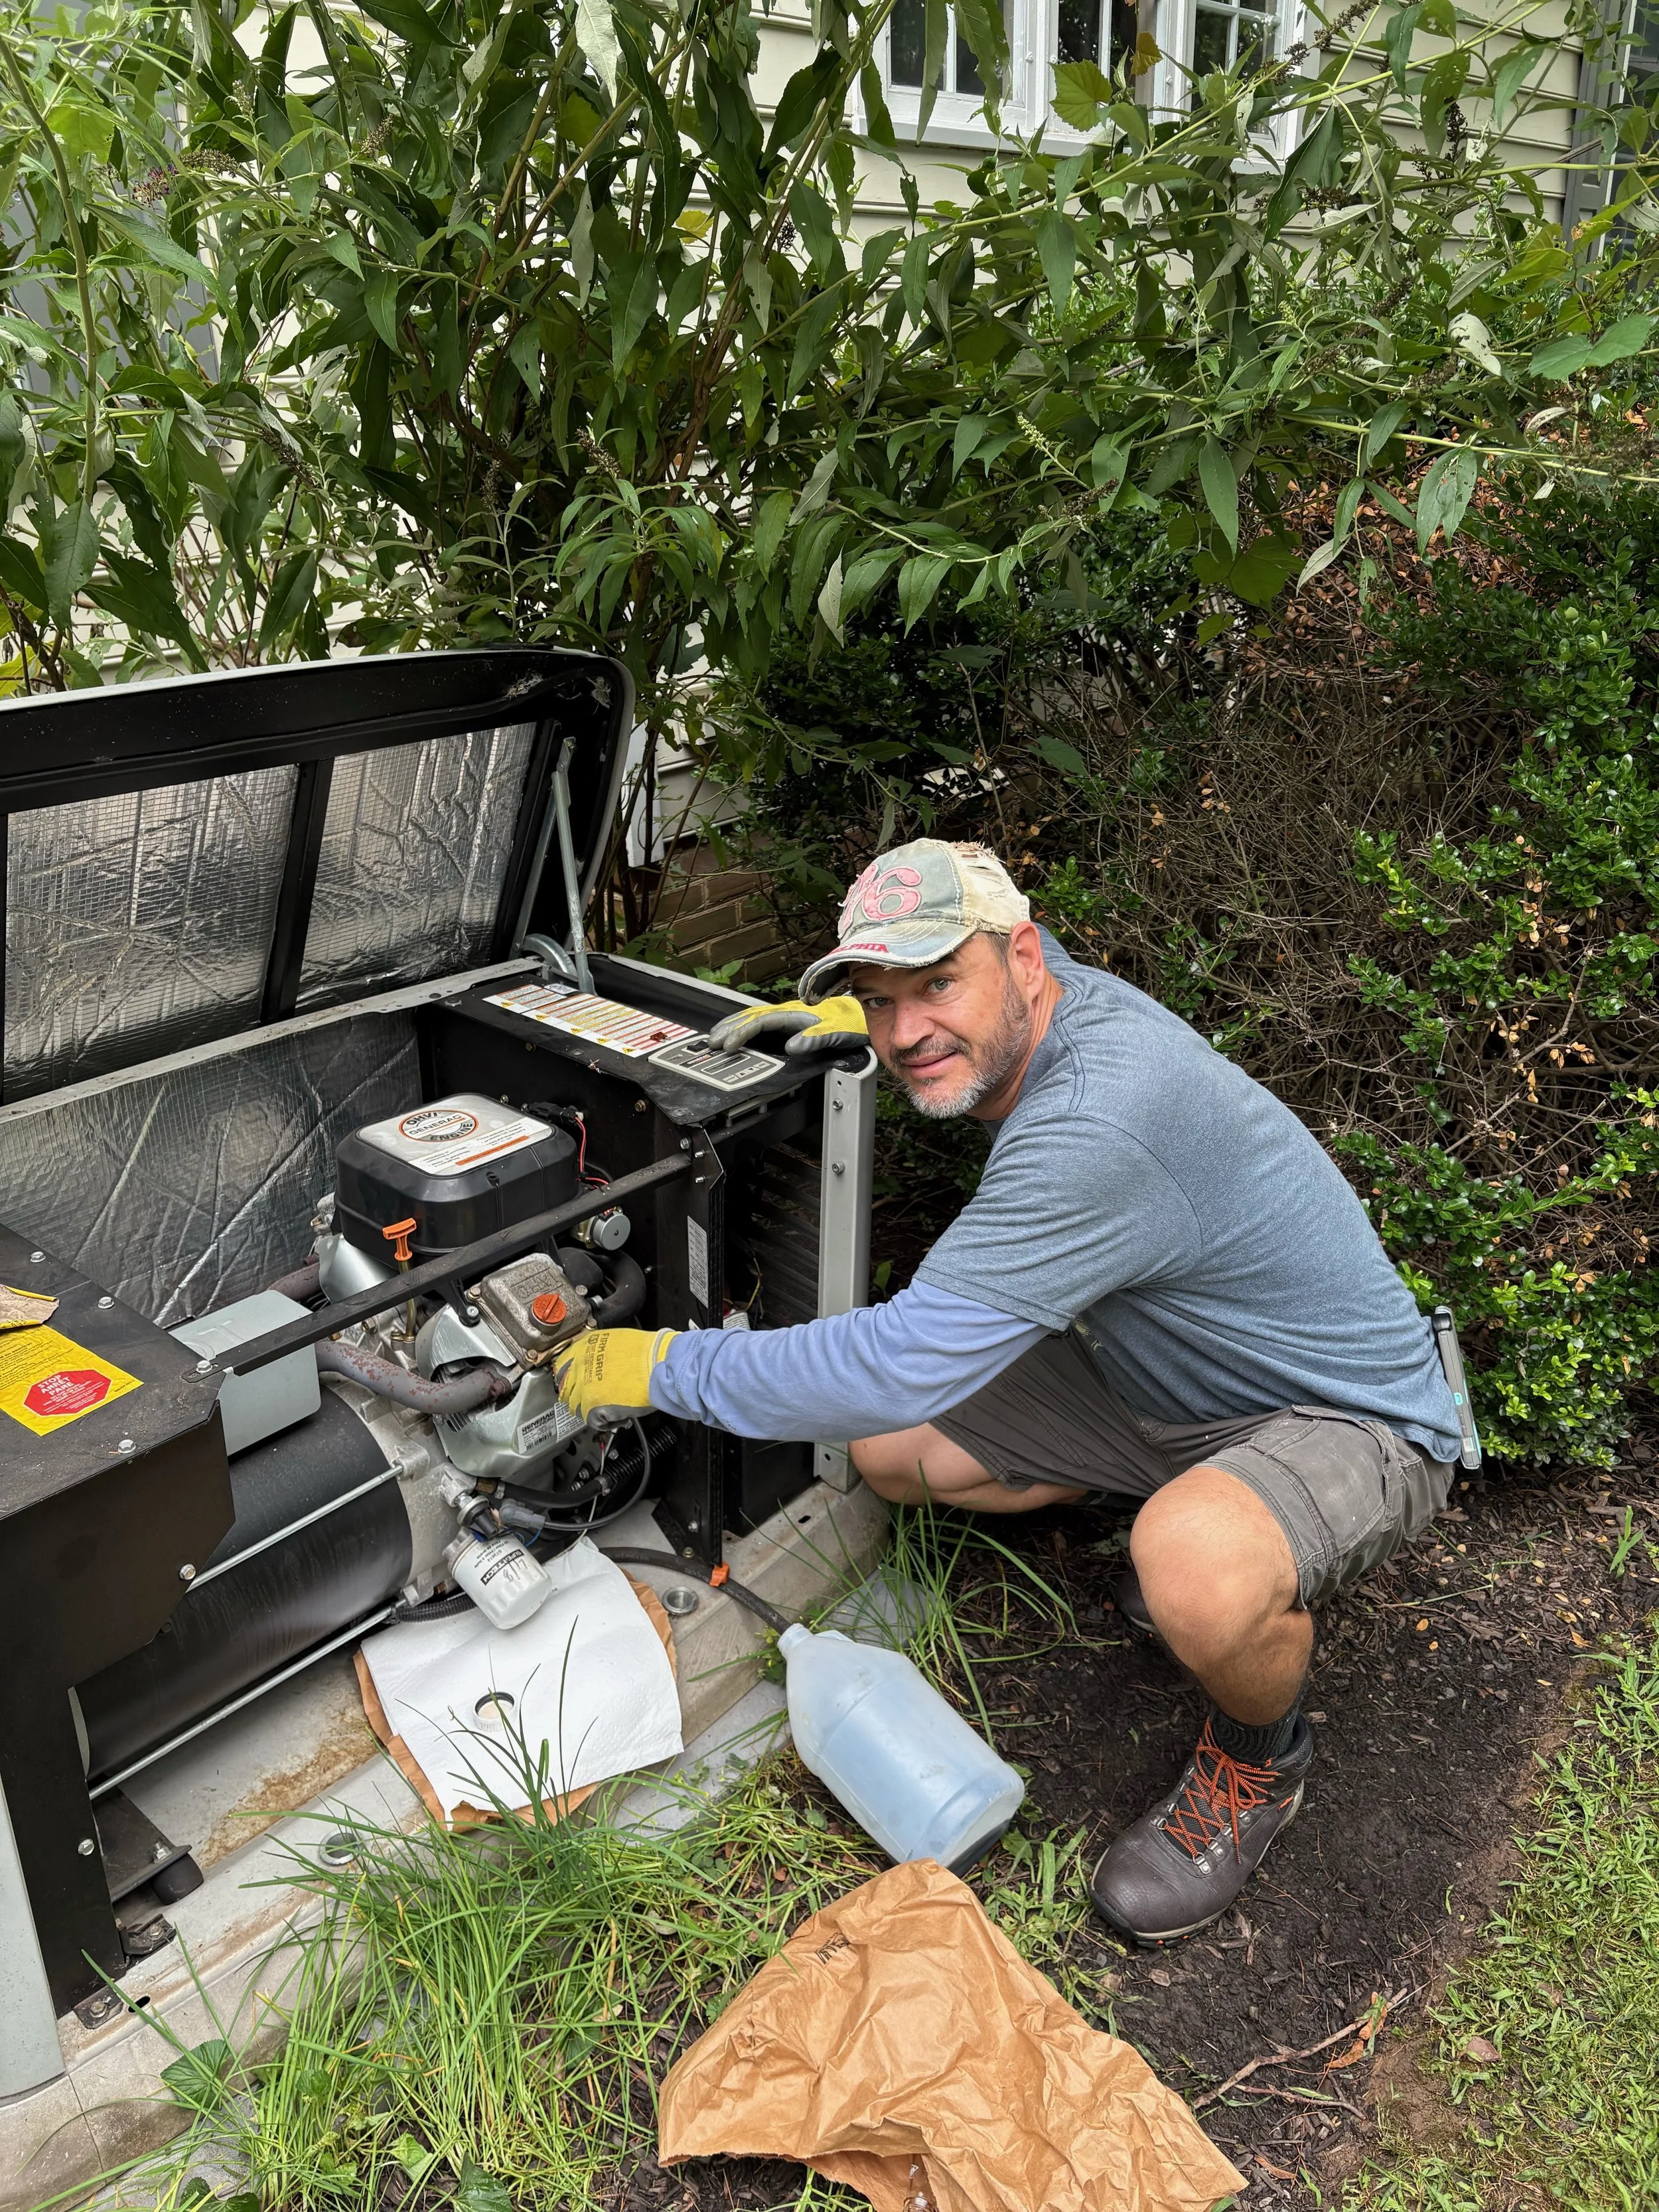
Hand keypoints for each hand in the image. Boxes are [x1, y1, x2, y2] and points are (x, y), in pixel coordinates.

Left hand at [556, 1327, 676, 1421]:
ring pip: (576, 1406)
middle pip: (565, 1387)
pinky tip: (617, 1417)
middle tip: (590, 1399)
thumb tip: (601, 1362)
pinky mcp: (593, 1407)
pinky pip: (593, 1421)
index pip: (563, 1365)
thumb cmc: (647, 1351)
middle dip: (576, 1394)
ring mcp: (584, 1388)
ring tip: (605, 1410)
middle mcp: (579, 1366)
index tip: (574, 1382)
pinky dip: (605, 1422)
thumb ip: (601, 1352)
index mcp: (584, 1347)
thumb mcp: (616, 1340)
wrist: (659, 1363)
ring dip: (589, 1409)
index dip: (569, 1376)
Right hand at [707, 996, 867, 1056]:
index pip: (759, 1022)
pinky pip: (760, 1021)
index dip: (741, 1033)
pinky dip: (744, 1026)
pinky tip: (739, 1033)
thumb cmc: (850, 1023)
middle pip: (750, 1017)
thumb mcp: (836, 1033)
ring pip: (753, 1017)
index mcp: (794, 1014)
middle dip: (729, 1029)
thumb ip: (815, 1039)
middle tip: (711, 1043)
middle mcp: (787, 1012)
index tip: (728, 1046)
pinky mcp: (789, 1021)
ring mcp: (787, 1016)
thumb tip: (791, 1047)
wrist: (862, 1015)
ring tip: (715, 1036)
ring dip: (733, 1026)